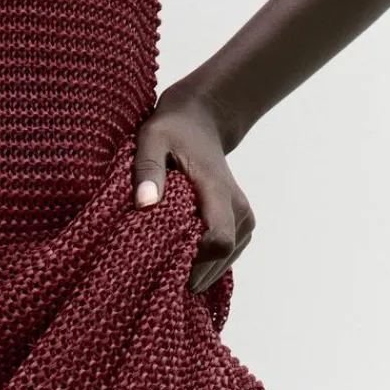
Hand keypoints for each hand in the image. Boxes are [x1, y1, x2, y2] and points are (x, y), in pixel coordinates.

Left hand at [132, 77, 254, 294]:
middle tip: (157, 266)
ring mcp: (244, 219)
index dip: (194, 259)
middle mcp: (239, 209)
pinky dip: (206, 263)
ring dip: (197, 268)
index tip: (165, 256)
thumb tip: (145, 203)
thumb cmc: (174, 129)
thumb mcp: (152, 139)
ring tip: (168, 260)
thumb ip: (148, 168)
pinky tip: (184, 257)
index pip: (219, 241)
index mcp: (218, 191)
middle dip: (190, 268)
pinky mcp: (242, 226)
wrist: (201, 121)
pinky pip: (227, 256)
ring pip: (225, 261)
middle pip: (220, 257)